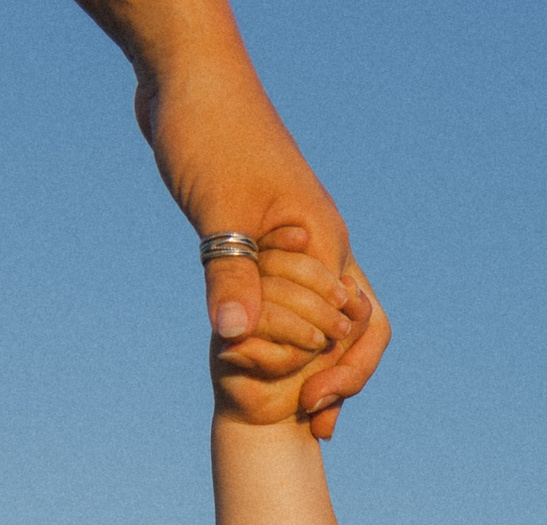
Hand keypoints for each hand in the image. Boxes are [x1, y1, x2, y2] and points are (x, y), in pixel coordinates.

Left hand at [90, 2, 389, 435]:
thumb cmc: (210, 130)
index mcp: (325, 242)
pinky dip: (286, 334)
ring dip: (318, 362)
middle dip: (342, 379)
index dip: (339, 376)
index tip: (309, 413)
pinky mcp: (269, 234)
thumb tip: (233, 341)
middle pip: (357, 329)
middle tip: (317, 427)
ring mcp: (300, 241)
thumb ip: (228, 273)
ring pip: (328, 316)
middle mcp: (324, 245)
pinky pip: (292, 298)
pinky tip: (261, 355)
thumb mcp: (217, 208)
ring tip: (301, 410)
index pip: (354, 328)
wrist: (188, 76)